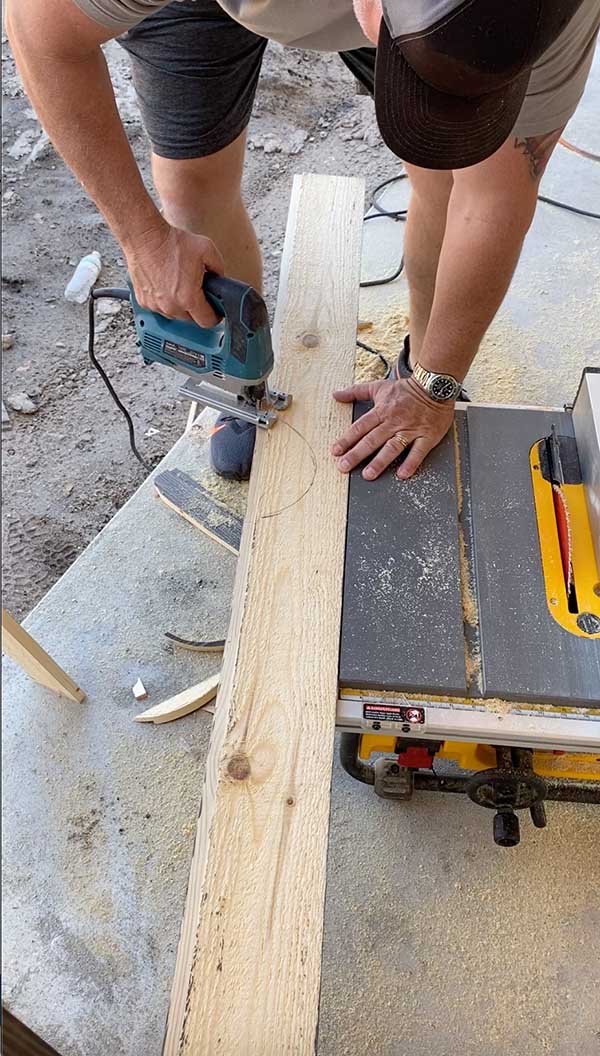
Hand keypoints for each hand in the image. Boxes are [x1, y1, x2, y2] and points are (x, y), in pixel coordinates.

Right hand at [124, 219, 225, 326]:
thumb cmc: (171, 243)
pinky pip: (159, 308)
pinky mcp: (143, 301)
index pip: (207, 321)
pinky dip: (164, 301)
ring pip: (174, 315)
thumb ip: (219, 268)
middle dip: (197, 308)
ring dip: (180, 306)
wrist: (144, 237)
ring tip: (180, 287)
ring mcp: (155, 305)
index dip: (214, 316)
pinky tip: (166, 286)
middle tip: (197, 292)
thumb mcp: (207, 250)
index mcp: (188, 298)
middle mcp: (171, 306)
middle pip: (191, 320)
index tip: (215, 310)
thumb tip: (220, 278)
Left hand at [332, 375, 454, 479]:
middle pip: (372, 439)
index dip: (347, 439)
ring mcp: (411, 429)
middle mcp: (394, 421)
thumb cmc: (406, 389)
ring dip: (380, 462)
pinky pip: (418, 451)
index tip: (335, 451)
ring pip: (393, 447)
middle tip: (344, 467)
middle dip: (357, 454)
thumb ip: (356, 392)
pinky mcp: (427, 436)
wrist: (435, 385)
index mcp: (382, 411)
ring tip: (368, 475)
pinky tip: (402, 474)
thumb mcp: (379, 387)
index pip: (361, 427)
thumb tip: (336, 394)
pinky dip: (411, 463)